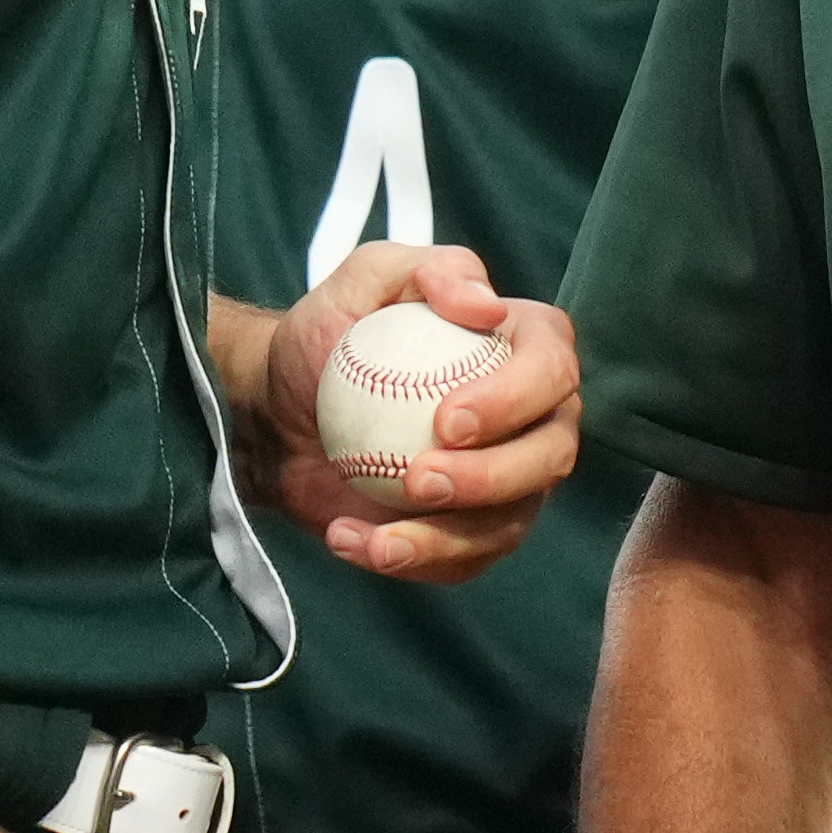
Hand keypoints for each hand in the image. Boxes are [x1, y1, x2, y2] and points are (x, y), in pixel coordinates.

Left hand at [235, 249, 586, 582]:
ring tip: (378, 539)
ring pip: (510, 523)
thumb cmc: (330, 338)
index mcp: (527, 349)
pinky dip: (409, 560)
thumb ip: (432, 270)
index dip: (515, 401)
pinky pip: (461, 562)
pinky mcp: (472, 533)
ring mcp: (509, 483)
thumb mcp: (367, 278)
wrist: (279, 413)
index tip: (446, 419)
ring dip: (447, 538)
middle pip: (550, 456)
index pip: (552, 372)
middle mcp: (535, 419)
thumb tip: (489, 306)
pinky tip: (350, 540)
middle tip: (418, 480)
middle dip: (493, 478)